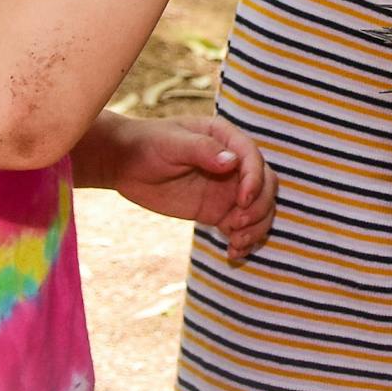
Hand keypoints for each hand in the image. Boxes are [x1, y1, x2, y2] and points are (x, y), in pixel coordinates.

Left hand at [100, 115, 278, 261]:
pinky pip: (240, 225)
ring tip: (237, 242)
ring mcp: (227, 188)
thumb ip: (203, 150)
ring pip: (259, 207)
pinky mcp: (217, 210)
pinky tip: (234, 251)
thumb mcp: (172, 143)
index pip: (253, 158)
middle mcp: (234, 164)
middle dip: (258, 205)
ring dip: (256, 226)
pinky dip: (244, 239)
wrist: (125, 164)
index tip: (242, 200)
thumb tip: (232, 162)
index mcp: (227, 139)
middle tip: (237, 223)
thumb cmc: (148, 144)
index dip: (254, 179)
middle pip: (265, 184)